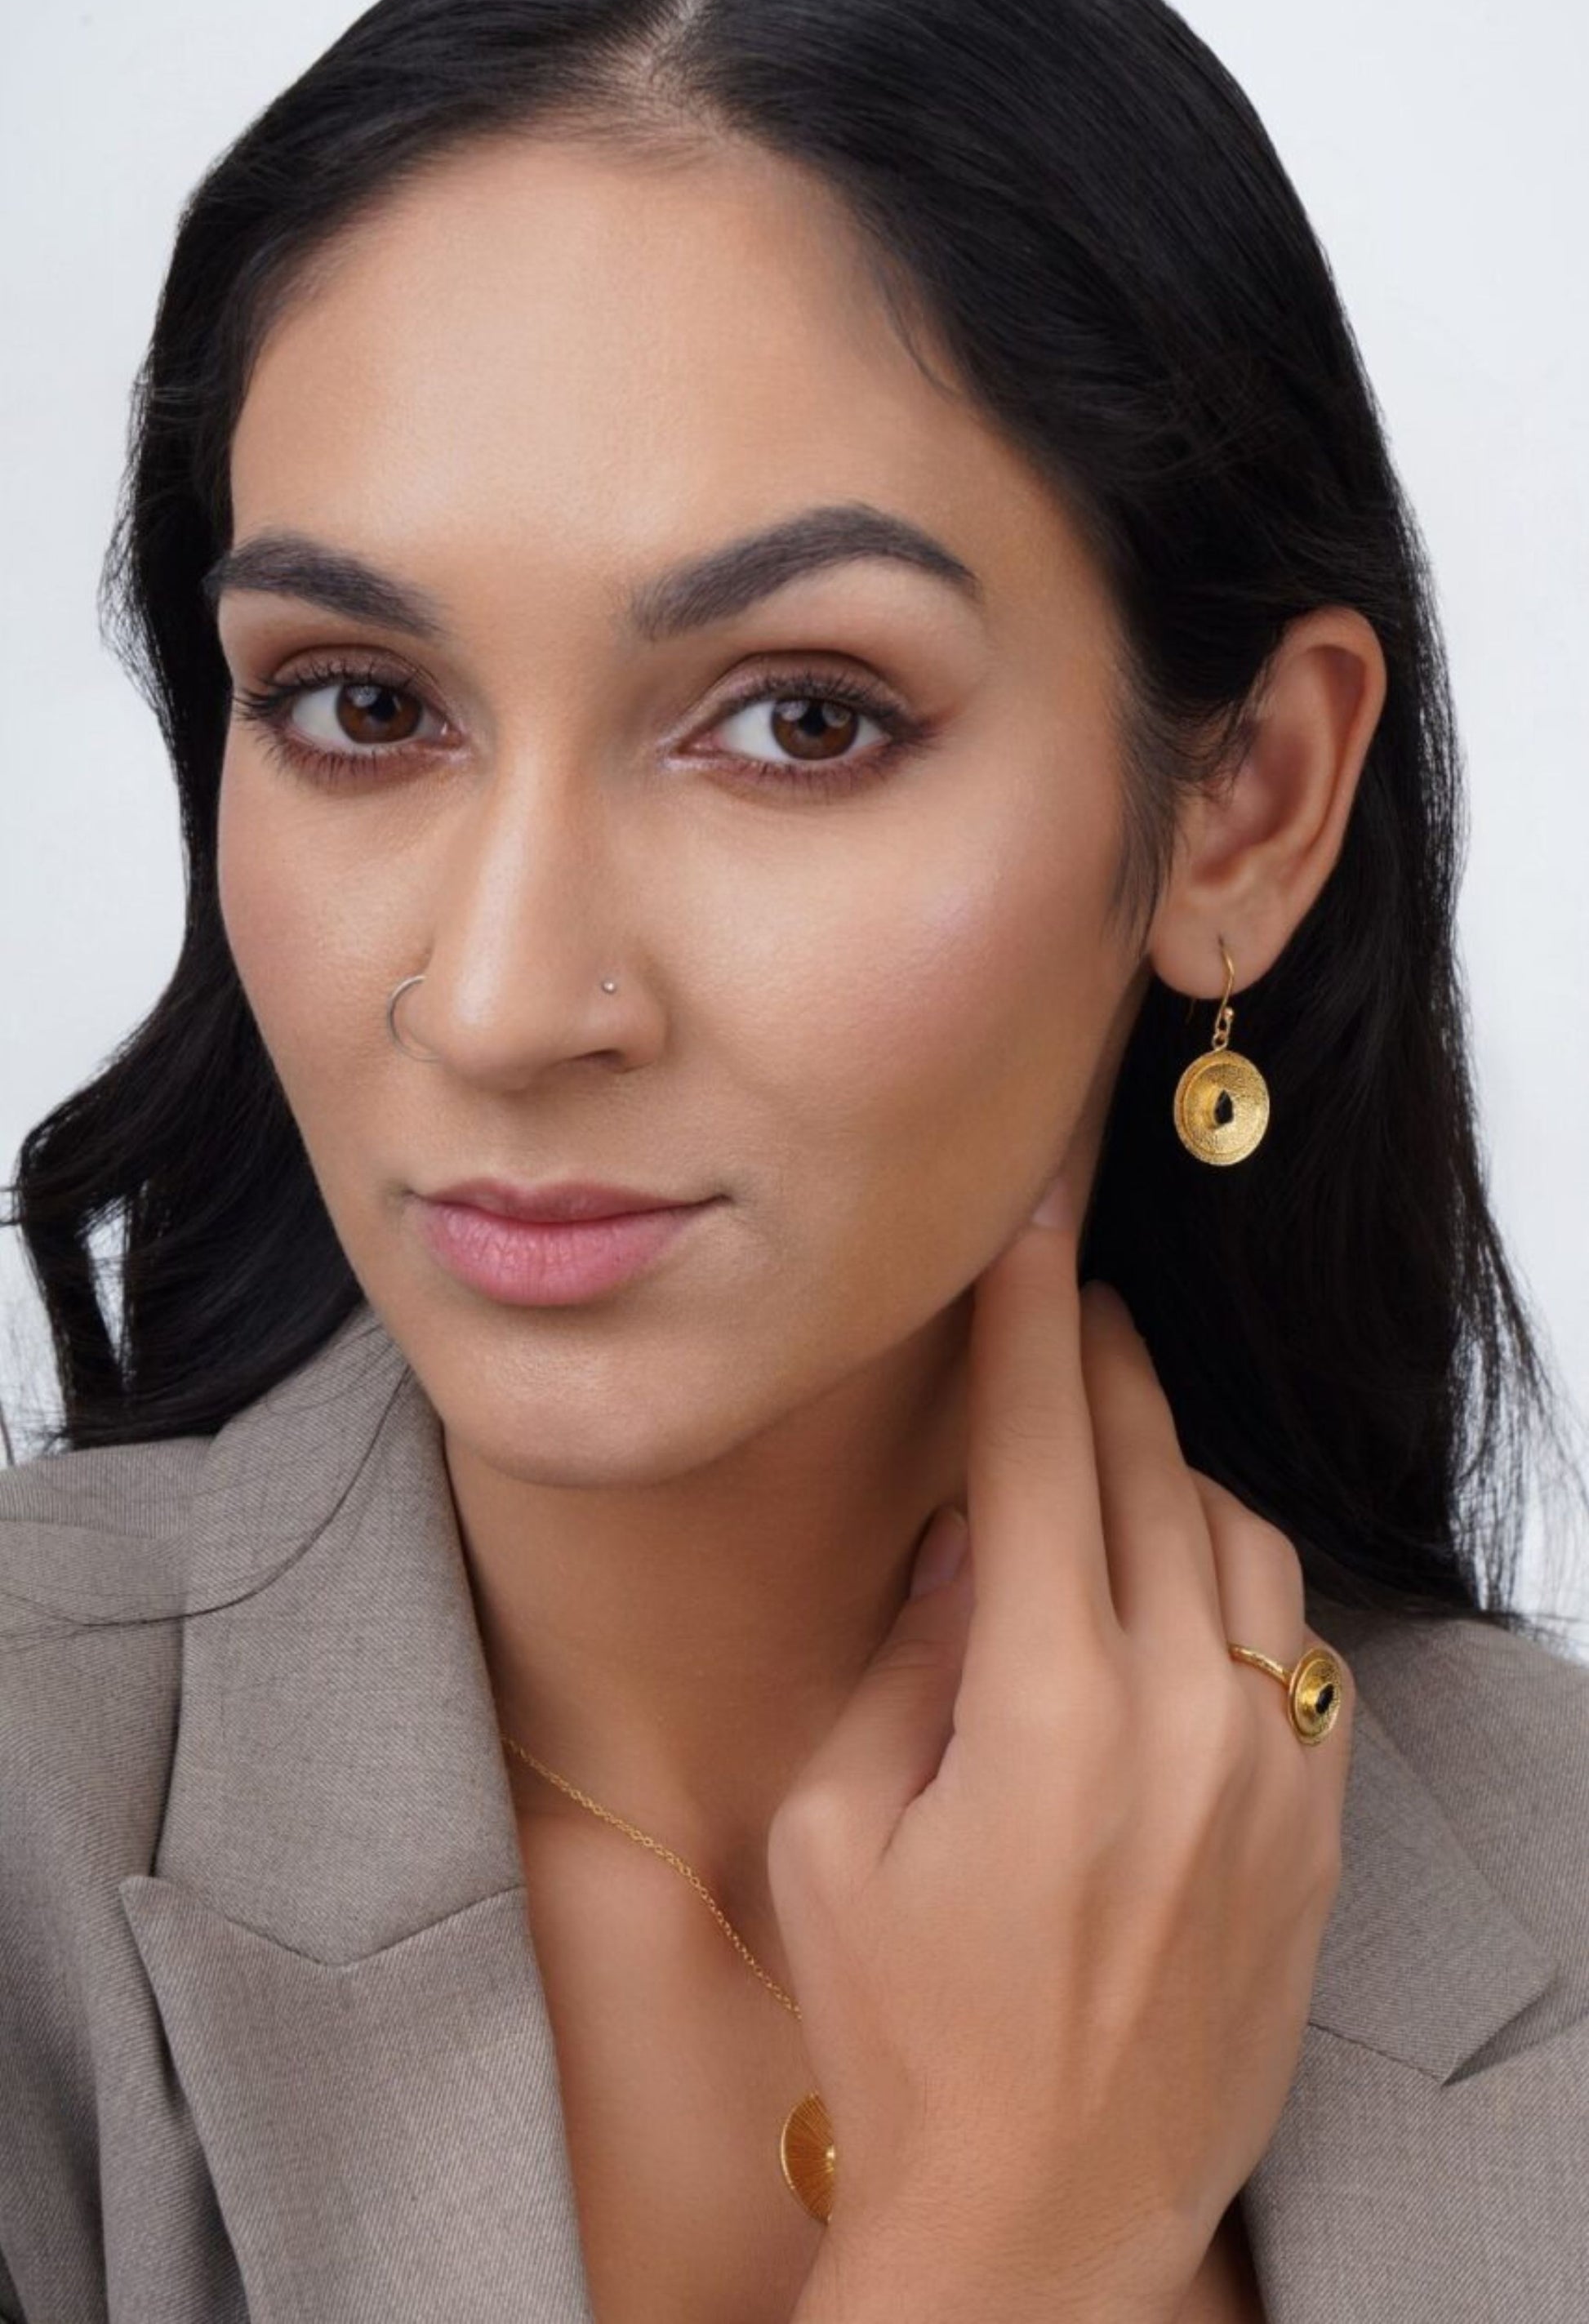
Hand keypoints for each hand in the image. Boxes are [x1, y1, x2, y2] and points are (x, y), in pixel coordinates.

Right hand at [770, 1164, 1353, 2323]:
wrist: (1041, 2219)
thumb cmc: (904, 2035)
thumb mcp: (836, 1834)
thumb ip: (903, 1657)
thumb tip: (965, 1534)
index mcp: (1044, 1713)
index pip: (1041, 1450)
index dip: (1030, 1317)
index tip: (1033, 1221)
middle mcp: (1180, 1724)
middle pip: (1150, 1467)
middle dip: (1102, 1362)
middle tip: (1065, 1300)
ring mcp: (1268, 1777)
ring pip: (1239, 1543)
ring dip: (1167, 1471)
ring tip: (1102, 1458)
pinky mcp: (1315, 1832)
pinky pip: (1289, 1646)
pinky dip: (1229, 1586)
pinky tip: (1168, 1597)